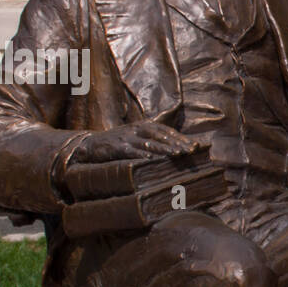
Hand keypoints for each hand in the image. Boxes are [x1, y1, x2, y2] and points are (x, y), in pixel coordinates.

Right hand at [71, 121, 206, 163]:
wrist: (91, 145)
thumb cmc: (120, 144)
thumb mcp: (138, 139)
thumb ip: (155, 143)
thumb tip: (179, 151)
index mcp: (145, 126)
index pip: (167, 131)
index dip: (182, 138)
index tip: (196, 146)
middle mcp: (137, 129)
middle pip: (161, 135)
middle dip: (177, 143)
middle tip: (191, 151)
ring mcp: (127, 138)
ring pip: (149, 143)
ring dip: (165, 149)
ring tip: (177, 154)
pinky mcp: (117, 147)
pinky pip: (132, 151)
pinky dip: (142, 155)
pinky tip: (152, 160)